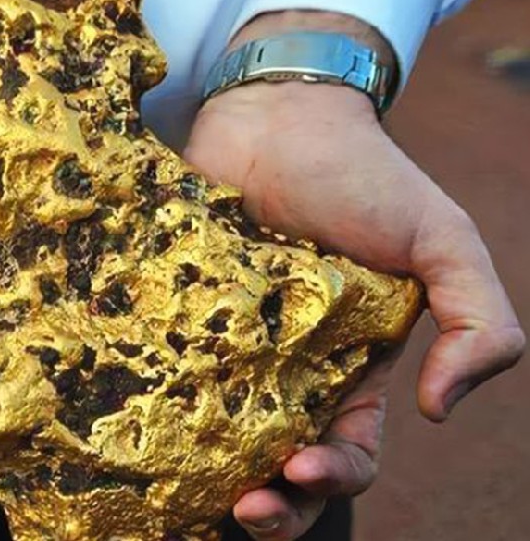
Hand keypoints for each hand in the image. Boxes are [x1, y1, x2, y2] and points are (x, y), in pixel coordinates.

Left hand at [185, 81, 523, 538]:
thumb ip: (477, 320)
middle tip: (242, 511)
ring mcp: (222, 349)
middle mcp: (283, 372)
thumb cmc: (361, 176)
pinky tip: (138, 436)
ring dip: (206, 484)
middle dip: (268, 509)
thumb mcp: (444, 242)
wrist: (276, 115)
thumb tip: (439, 410)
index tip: (302, 469)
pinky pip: (156, 379)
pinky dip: (149, 418)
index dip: (331, 478)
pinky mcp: (170, 321)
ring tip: (196, 500)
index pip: (347, 453)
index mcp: (351, 369)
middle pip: (274, 471)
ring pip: (211, 444)